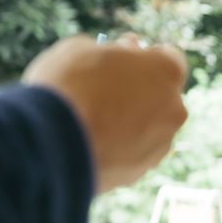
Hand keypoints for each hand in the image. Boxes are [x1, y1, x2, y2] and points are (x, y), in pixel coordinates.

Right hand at [23, 35, 187, 193]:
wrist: (48, 142)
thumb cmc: (66, 86)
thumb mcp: (82, 49)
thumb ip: (111, 51)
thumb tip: (121, 53)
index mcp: (167, 71)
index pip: (168, 58)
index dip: (143, 56)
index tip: (123, 56)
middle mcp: (173, 109)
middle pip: (160, 95)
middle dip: (139, 91)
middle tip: (105, 88)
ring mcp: (159, 145)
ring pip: (148, 129)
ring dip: (128, 122)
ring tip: (90, 120)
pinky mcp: (139, 173)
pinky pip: (130, 154)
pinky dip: (116, 148)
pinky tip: (88, 143)